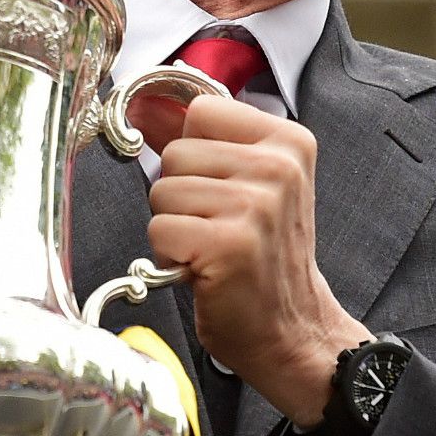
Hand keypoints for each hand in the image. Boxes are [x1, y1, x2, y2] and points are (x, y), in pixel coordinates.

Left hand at [148, 96, 368, 426]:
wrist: (292, 330)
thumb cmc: (263, 257)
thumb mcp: (245, 185)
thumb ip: (197, 141)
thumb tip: (143, 104)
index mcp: (288, 141)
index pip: (201, 111)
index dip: (193, 152)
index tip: (216, 186)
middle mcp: (279, 166)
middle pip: (175, 151)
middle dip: (180, 194)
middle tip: (216, 226)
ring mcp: (257, 204)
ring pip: (162, 190)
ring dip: (174, 226)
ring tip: (210, 248)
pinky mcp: (231, 243)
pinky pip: (160, 229)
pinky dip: (170, 256)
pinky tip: (204, 269)